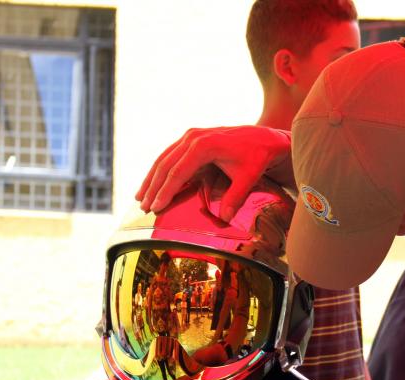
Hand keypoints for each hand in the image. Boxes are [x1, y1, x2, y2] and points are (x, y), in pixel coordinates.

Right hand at [136, 126, 291, 219]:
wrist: (263, 138)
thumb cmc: (257, 156)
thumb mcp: (249, 177)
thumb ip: (235, 197)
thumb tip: (224, 217)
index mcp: (204, 145)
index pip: (178, 171)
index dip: (166, 191)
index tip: (156, 207)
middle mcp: (193, 137)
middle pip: (166, 165)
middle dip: (153, 187)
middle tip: (144, 208)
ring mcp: (190, 136)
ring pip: (164, 159)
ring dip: (151, 179)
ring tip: (140, 199)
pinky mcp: (191, 139)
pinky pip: (170, 156)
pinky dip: (159, 171)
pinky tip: (151, 185)